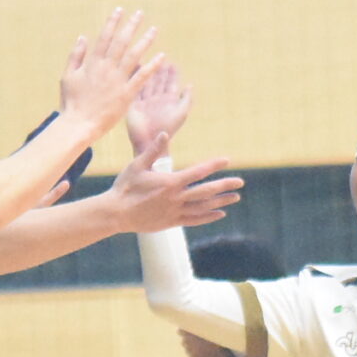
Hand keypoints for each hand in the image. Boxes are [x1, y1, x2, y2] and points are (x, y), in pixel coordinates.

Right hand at [60, 9, 164, 140]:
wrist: (78, 124)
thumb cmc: (71, 102)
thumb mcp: (68, 76)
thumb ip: (76, 55)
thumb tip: (83, 37)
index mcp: (92, 62)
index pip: (105, 37)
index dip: (113, 22)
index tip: (120, 10)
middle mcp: (106, 68)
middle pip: (122, 42)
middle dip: (131, 26)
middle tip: (140, 14)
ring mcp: (117, 81)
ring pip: (134, 56)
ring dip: (145, 41)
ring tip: (154, 29)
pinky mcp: (126, 94)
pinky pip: (142, 77)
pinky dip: (152, 66)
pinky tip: (162, 56)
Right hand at [109, 137, 241, 232]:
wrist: (116, 213)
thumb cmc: (125, 187)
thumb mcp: (137, 165)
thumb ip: (152, 150)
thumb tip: (164, 133)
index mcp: (169, 182)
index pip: (197, 172)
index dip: (213, 165)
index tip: (227, 160)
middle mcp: (175, 198)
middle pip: (206, 191)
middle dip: (225, 185)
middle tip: (240, 182)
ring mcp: (175, 212)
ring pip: (203, 207)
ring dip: (221, 202)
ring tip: (236, 197)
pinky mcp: (172, 222)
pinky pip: (195, 220)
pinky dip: (208, 217)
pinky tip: (220, 213)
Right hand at [126, 63, 193, 155]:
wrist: (150, 140)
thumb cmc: (168, 128)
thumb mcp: (181, 113)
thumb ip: (186, 99)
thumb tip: (190, 85)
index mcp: (169, 101)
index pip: (171, 83)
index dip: (172, 74)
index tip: (172, 64)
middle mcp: (157, 99)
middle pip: (158, 81)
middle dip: (159, 70)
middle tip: (159, 58)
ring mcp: (145, 101)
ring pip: (146, 83)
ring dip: (146, 73)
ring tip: (145, 60)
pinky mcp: (134, 104)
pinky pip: (134, 89)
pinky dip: (134, 80)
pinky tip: (132, 71)